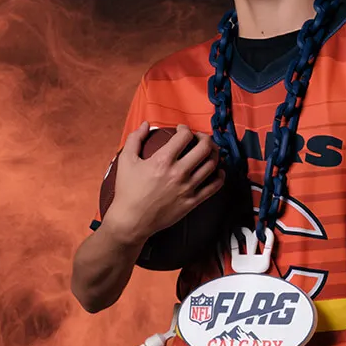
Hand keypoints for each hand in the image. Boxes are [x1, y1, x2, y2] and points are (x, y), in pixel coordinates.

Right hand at [103, 121, 224, 243]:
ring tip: (209, 152)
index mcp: (163, 160)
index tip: (182, 130)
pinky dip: (220, 177)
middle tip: (201, 138)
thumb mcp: (126, 161)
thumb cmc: (127, 191)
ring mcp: (187, 188)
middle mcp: (178, 173)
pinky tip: (218, 172)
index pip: (185, 136)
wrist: (131, 221)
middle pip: (204, 148)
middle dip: (205, 138)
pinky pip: (213, 187)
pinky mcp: (192, 202)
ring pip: (211, 165)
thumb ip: (135, 139)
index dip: (185, 128)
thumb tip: (145, 124)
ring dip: (214, 154)